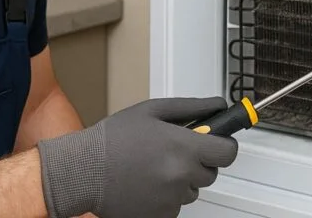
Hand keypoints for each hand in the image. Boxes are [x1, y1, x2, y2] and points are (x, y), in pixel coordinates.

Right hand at [39, 97, 237, 217]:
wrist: (83, 170)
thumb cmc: (113, 139)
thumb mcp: (153, 111)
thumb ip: (192, 108)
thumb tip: (219, 105)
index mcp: (183, 147)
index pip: (228, 153)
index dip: (224, 145)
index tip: (216, 142)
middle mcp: (181, 176)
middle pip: (212, 173)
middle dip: (199, 162)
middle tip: (173, 152)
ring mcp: (172, 200)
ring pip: (193, 190)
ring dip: (181, 180)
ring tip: (152, 166)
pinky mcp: (161, 216)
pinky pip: (175, 205)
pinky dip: (166, 196)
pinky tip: (146, 182)